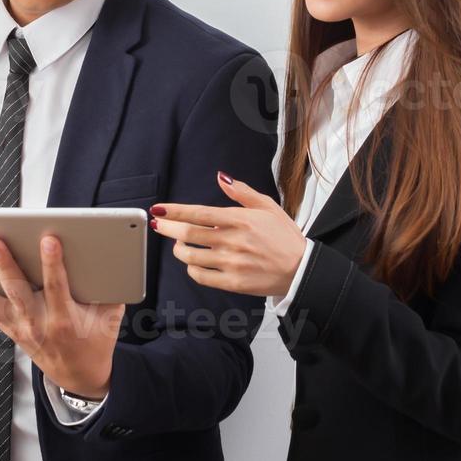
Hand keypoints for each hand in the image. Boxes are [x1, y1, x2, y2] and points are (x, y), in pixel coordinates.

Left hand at [0, 235, 123, 398]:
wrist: (79, 375)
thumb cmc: (95, 340)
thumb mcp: (111, 317)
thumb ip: (110, 287)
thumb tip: (107, 253)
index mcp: (64, 319)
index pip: (57, 286)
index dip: (53, 263)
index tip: (49, 239)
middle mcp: (36, 324)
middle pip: (16, 291)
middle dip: (3, 265)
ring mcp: (18, 328)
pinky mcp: (7, 329)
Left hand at [149, 171, 307, 297]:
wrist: (302, 269)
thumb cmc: (285, 237)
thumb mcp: (268, 206)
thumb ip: (242, 192)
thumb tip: (221, 178)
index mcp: (239, 220)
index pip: (198, 213)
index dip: (174, 211)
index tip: (159, 210)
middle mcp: (232, 241)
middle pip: (187, 234)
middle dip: (167, 228)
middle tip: (158, 225)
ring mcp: (231, 263)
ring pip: (190, 257)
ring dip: (178, 250)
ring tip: (179, 245)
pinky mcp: (232, 283)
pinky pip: (201, 276)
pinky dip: (191, 269)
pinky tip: (193, 264)